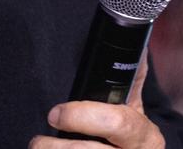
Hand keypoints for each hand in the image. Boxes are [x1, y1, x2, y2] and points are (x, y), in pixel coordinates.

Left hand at [28, 54, 165, 148]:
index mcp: (144, 137)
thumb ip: (130, 80)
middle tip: (38, 141)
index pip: (117, 123)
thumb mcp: (134, 110)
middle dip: (57, 147)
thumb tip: (136, 45)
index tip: (55, 114)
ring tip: (38, 148)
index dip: (82, 117)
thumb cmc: (131, 138)